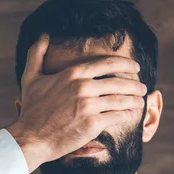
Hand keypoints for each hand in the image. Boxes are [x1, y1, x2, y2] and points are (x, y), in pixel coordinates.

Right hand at [7, 33, 146, 171]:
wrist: (31, 138)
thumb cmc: (31, 110)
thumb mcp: (30, 78)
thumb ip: (37, 54)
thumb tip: (43, 35)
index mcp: (73, 74)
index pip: (107, 63)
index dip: (126, 64)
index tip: (135, 67)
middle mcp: (83, 87)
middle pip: (119, 82)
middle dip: (134, 83)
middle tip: (142, 86)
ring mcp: (89, 106)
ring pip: (121, 99)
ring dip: (135, 99)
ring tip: (141, 100)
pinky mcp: (93, 124)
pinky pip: (117, 116)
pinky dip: (128, 114)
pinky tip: (132, 113)